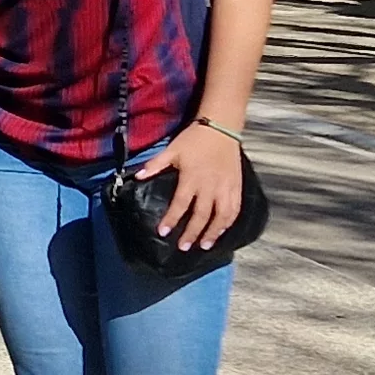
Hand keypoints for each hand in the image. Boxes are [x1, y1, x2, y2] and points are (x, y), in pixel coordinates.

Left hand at [131, 121, 246, 250]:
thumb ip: (155, 164)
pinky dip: (228, 222)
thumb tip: (138, 177)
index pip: (181, 204)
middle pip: (201, 216)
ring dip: (213, 232)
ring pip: (222, 216)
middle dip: (192, 233)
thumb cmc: (194, 139)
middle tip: (184, 247)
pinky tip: (222, 230)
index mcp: (192, 178)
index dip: (171, 219)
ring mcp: (226, 187)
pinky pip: (235, 208)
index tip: (163, 232)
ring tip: (205, 245)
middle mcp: (210, 186)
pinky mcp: (236, 186)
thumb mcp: (172, 149)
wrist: (221, 127)